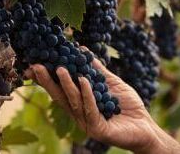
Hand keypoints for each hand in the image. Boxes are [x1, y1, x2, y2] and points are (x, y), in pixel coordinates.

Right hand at [25, 59, 166, 153]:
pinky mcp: (99, 130)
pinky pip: (91, 109)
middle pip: (60, 97)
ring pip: (74, 102)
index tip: (34, 63)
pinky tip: (83, 80)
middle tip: (37, 65)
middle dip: (47, 81)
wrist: (145, 126)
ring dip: (66, 84)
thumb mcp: (111, 83)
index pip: (60, 90)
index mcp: (80, 103)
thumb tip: (82, 50)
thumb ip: (97, 70)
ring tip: (60, 68)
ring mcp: (88, 123)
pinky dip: (87, 94)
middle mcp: (80, 114)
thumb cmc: (128, 105)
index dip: (46, 78)